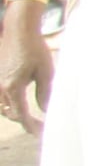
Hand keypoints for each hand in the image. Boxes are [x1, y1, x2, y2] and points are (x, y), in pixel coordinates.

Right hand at [0, 7, 45, 130]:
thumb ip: (45, 92)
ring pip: (4, 108)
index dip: (32, 127)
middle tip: (43, 127)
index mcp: (13, 87)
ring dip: (17, 115)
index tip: (42, 134)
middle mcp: (1, 87)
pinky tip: (20, 106)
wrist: (19, 31)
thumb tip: (46, 111)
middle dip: (27, 122)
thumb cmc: (34, 49)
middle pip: (12, 114)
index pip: (22, 115)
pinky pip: (0, 99)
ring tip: (33, 119)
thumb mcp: (45, 71)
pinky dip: (9, 106)